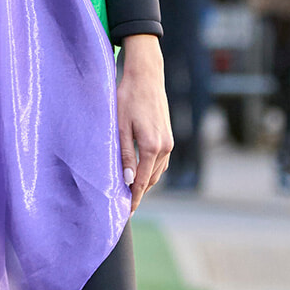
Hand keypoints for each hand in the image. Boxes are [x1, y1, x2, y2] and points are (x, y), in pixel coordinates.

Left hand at [116, 35, 172, 211]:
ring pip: (157, 172)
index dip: (133, 198)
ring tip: (131, 193)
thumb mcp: (120, 127)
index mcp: (151, 147)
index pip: (140, 181)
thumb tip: (126, 180)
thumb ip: (124, 154)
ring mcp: (169, 142)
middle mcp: (164, 147)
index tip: (127, 212)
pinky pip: (161, 162)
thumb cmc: (128, 98)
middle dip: (138, 193)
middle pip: (150, 180)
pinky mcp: (168, 137)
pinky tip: (141, 173)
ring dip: (145, 183)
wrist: (146, 77)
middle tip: (125, 206)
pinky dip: (151, 171)